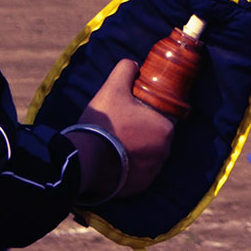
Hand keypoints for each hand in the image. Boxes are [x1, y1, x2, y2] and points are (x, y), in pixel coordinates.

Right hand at [76, 59, 174, 199]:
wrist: (84, 161)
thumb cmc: (102, 124)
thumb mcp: (112, 90)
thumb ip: (125, 71)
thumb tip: (133, 63)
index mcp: (166, 128)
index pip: (160, 119)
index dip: (144, 116)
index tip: (128, 117)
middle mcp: (165, 152)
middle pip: (153, 138)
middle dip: (140, 135)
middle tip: (118, 132)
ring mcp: (153, 172)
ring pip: (147, 157)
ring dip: (135, 153)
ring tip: (113, 148)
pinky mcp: (140, 187)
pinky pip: (138, 175)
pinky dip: (129, 170)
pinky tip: (113, 164)